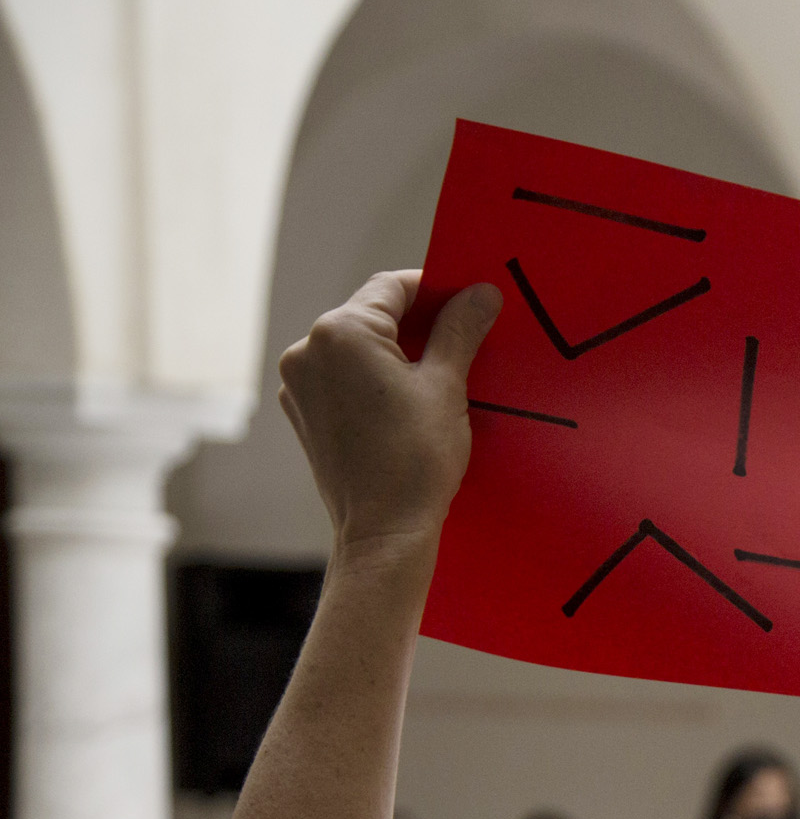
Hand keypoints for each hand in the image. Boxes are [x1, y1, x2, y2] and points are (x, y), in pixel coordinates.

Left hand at [277, 271, 499, 549]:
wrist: (383, 531)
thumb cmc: (416, 460)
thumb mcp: (446, 387)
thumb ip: (459, 330)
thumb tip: (480, 292)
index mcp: (341, 332)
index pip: (392, 287)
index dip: (434, 290)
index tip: (466, 305)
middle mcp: (308, 349)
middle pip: (370, 316)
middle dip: (415, 325)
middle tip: (459, 344)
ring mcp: (298, 382)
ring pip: (354, 348)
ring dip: (392, 354)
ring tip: (433, 381)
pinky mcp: (302, 411)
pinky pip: (340, 378)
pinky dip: (370, 381)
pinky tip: (402, 406)